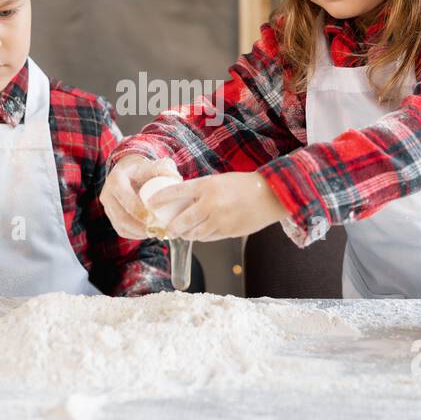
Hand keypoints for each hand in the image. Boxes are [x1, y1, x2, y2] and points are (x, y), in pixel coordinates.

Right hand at [100, 155, 181, 239]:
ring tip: (156, 234)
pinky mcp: (111, 217)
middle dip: (139, 227)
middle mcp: (107, 194)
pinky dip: (136, 235)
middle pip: (121, 217)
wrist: (131, 172)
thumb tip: (175, 179)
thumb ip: (165, 169)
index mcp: (115, 180)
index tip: (154, 218)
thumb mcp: (154, 165)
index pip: (124, 198)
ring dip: (139, 233)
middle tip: (157, 231)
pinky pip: (122, 230)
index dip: (138, 210)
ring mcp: (107, 207)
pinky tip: (150, 233)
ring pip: (121, 227)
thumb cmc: (146, 169)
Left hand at [148, 171, 287, 241]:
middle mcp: (211, 203)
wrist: (270, 195)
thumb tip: (182, 203)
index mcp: (207, 185)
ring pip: (194, 233)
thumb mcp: (218, 181)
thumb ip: (200, 191)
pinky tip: (201, 233)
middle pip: (182, 221)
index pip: (177, 192)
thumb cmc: (243, 185)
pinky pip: (208, 238)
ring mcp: (220, 219)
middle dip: (171, 228)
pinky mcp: (228, 232)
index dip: (161, 199)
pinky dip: (202, 236)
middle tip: (166, 230)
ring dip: (186, 234)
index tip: (151, 204)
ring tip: (183, 233)